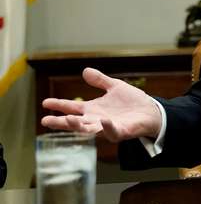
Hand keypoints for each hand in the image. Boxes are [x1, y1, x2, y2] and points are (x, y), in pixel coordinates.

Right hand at [41, 68, 161, 141]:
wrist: (152, 111)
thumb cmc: (133, 102)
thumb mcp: (115, 87)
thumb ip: (100, 81)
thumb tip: (85, 70)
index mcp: (93, 110)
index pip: (72, 108)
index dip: (59, 105)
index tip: (45, 102)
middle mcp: (97, 120)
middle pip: (75, 123)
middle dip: (61, 122)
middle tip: (46, 120)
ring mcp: (108, 127)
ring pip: (89, 130)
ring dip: (79, 126)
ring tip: (68, 119)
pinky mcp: (121, 132)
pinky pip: (112, 132)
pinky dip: (107, 127)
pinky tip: (103, 120)